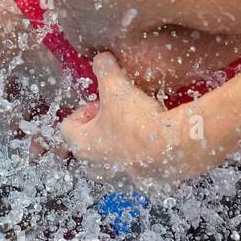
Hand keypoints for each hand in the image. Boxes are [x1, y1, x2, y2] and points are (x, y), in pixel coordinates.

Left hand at [58, 53, 187, 186]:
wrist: (172, 148)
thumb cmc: (136, 121)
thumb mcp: (117, 87)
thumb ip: (106, 70)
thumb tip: (102, 58)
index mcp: (82, 145)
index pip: (68, 126)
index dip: (82, 110)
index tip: (100, 101)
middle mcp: (95, 167)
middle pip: (88, 144)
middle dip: (100, 128)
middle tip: (117, 114)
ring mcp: (117, 178)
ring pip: (110, 158)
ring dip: (118, 143)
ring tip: (136, 126)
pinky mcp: (140, 183)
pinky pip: (133, 167)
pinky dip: (139, 155)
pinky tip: (153, 140)